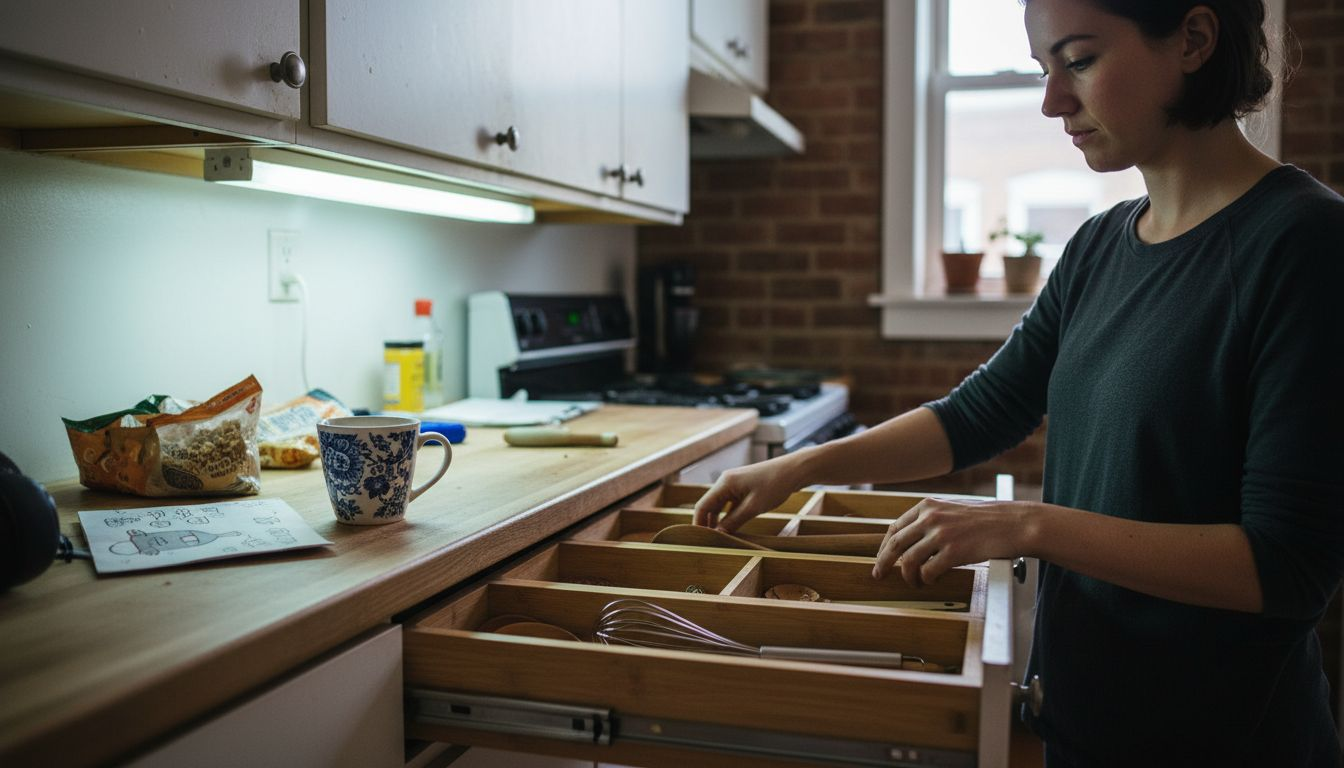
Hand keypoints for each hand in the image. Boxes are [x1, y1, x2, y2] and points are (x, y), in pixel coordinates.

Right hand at [693, 454, 806, 531]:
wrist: (794, 471)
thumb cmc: (775, 485)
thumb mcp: (753, 507)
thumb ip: (734, 521)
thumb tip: (718, 535)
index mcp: (725, 483)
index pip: (702, 506)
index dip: (698, 523)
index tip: (698, 540)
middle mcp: (726, 482)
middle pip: (709, 506)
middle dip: (707, 524)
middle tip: (708, 543)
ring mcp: (734, 485)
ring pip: (719, 506)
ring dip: (718, 521)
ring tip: (719, 539)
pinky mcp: (743, 488)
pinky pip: (730, 504)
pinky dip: (728, 516)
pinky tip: (731, 529)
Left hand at [873, 497, 1031, 585]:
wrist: (1014, 523)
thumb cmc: (986, 520)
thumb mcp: (952, 510)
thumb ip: (931, 520)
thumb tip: (909, 542)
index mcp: (928, 506)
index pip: (895, 528)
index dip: (884, 547)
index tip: (881, 559)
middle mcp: (931, 517)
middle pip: (895, 544)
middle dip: (883, 563)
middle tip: (878, 576)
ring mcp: (942, 534)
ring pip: (909, 561)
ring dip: (908, 577)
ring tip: (915, 583)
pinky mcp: (954, 551)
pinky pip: (929, 572)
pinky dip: (927, 580)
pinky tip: (933, 581)